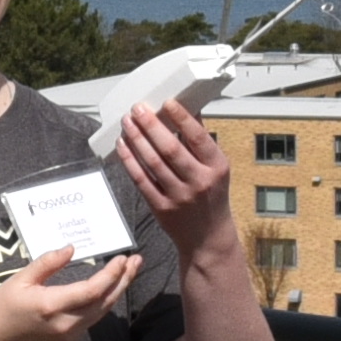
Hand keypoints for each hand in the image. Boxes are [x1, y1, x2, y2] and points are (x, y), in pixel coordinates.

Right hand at [0, 244, 137, 340]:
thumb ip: (48, 263)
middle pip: (105, 301)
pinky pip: (93, 319)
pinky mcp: (69, 340)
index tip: (122, 258)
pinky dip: (104, 302)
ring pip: (102, 312)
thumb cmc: (2, 305)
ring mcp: (69, 335)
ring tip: (128, 272)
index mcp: (52, 305)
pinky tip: (109, 288)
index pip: (93, 290)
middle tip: (136, 261)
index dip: (112, 274)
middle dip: (123, 280)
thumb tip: (72, 248)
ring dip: (117, 291)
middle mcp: (66, 323)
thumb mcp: (20, 278)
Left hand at [109, 97, 231, 248]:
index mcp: (216, 167)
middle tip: (137, 108)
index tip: (167, 102)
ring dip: (137, 139)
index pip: (198, 138)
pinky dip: (130, 161)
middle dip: (151, 126)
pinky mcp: (162, 208)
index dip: (182, 118)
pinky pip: (142, 180)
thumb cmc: (212, 197)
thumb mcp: (216, 168)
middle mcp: (199, 182)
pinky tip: (123, 145)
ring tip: (127, 122)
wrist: (208, 238)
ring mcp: (179, 197)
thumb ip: (201, 141)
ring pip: (153, 163)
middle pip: (170, 149)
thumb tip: (187, 110)